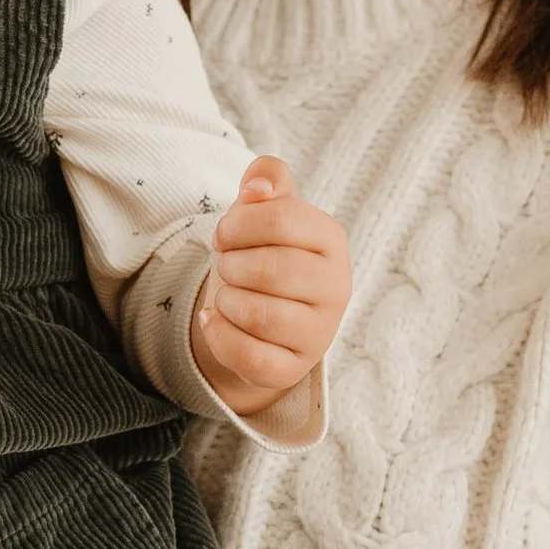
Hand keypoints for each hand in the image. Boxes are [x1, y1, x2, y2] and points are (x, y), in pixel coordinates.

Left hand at [189, 157, 349, 418]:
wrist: (260, 317)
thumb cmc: (262, 253)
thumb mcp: (264, 211)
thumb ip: (266, 180)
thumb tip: (258, 185)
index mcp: (331, 240)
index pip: (283, 219)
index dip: (238, 224)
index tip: (223, 234)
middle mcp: (336, 287)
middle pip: (274, 269)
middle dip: (232, 265)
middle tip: (224, 266)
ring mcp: (319, 333)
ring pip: (262, 315)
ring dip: (226, 300)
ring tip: (225, 294)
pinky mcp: (293, 368)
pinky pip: (250, 356)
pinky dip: (219, 335)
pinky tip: (213, 320)